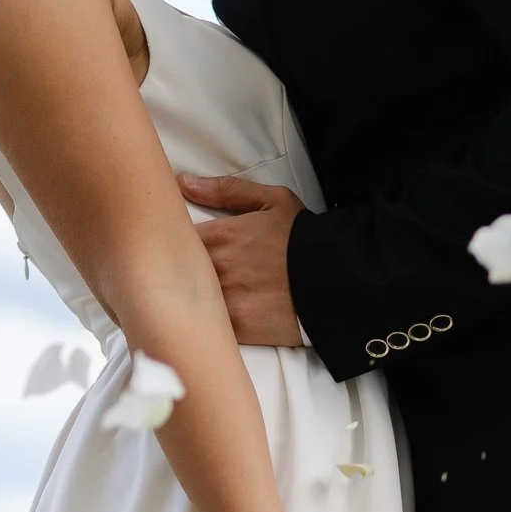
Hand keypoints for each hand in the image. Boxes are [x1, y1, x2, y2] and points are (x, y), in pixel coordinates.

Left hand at [179, 173, 304, 347]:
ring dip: (188, 298)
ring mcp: (226, 300)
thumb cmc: (304, 238)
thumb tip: (184, 183)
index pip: (174, 237)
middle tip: (182, 272)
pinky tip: (210, 319)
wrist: (337, 278)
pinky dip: (205, 323)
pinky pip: (208, 327)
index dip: (172, 242)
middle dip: (176, 271)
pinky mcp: (238, 329)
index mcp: (221, 236)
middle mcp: (218, 268)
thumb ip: (226, 191)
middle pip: (176, 271)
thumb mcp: (272, 201)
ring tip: (194, 297)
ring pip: (189, 301)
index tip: (175, 245)